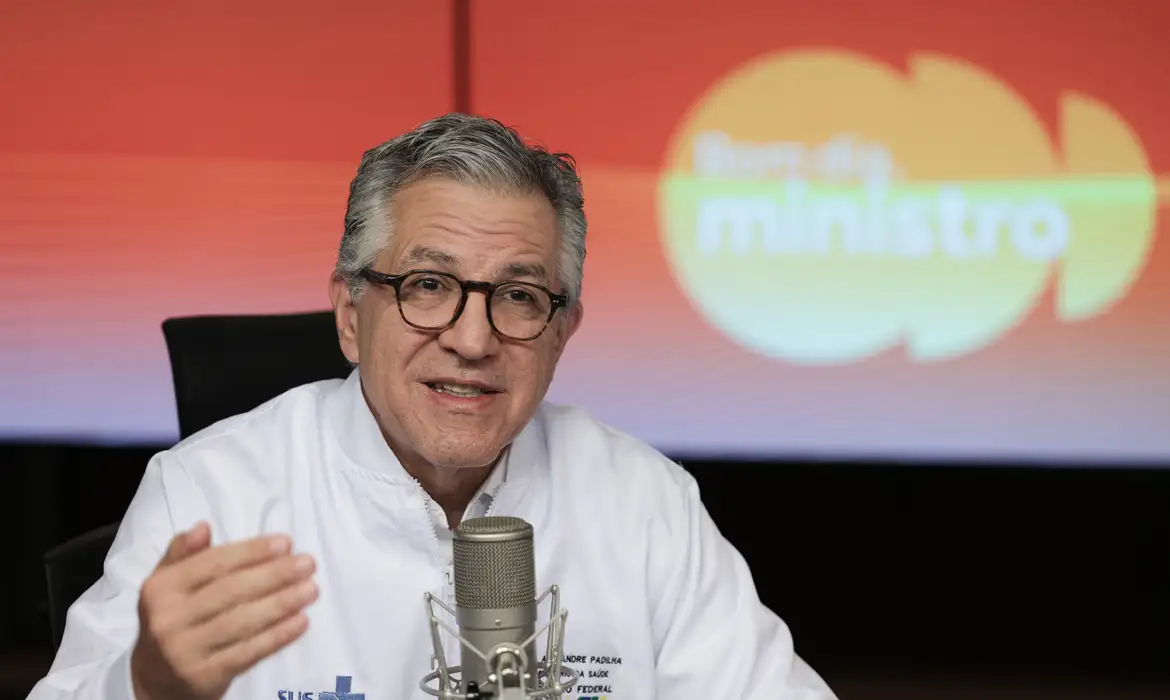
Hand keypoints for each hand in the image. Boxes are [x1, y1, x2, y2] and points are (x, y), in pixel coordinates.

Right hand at [130, 522, 317, 699]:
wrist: (158, 679)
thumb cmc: (173, 618)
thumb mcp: (168, 584)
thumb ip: (183, 553)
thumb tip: (203, 527)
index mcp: (160, 588)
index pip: (213, 564)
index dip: (251, 552)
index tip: (286, 543)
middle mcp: (168, 619)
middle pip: (231, 591)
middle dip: (274, 575)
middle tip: (308, 564)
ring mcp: (185, 651)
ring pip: (242, 622)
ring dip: (282, 603)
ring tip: (311, 589)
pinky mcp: (204, 677)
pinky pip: (248, 653)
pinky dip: (277, 636)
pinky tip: (301, 621)